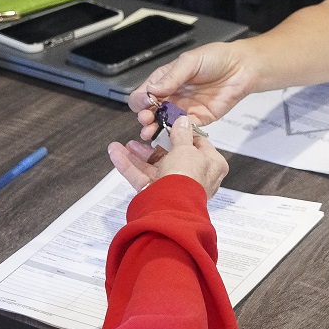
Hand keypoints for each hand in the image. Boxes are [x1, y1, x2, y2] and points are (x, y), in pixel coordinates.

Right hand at [108, 116, 227, 197]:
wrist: (171, 207)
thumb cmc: (187, 179)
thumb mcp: (186, 149)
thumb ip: (182, 133)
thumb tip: (183, 121)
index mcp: (211, 165)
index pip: (199, 144)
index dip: (184, 133)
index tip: (170, 124)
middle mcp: (195, 177)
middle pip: (173, 155)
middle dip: (154, 144)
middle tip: (145, 134)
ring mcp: (175, 187)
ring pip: (154, 167)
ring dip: (138, 155)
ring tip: (125, 145)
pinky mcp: (158, 195)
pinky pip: (142, 178)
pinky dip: (129, 166)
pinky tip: (116, 153)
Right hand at [125, 43, 255, 140]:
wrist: (241, 67)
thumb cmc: (216, 58)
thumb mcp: (190, 61)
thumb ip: (171, 77)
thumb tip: (151, 90)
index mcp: (165, 80)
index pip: (144, 93)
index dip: (140, 100)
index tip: (144, 103)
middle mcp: (172, 96)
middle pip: (150, 111)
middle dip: (145, 117)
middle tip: (146, 119)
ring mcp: (184, 108)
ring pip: (164, 123)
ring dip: (156, 129)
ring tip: (151, 132)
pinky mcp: (198, 119)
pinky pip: (184, 129)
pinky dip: (176, 133)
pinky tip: (172, 133)